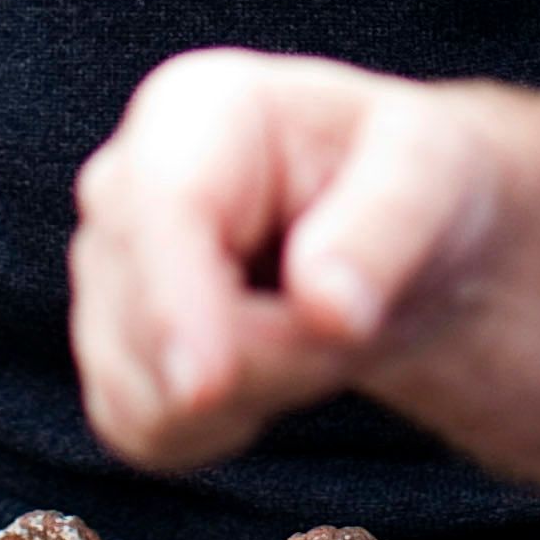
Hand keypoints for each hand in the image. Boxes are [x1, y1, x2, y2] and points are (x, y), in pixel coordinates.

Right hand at [72, 49, 510, 473]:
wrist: (398, 241)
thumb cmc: (415, 184)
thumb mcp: (434, 176)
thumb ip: (384, 226)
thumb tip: (326, 302)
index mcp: (193, 110)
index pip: (159, 210)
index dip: (174, 303)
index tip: (207, 387)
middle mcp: (123, 183)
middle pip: (149, 319)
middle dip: (265, 357)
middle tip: (350, 320)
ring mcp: (105, 271)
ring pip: (143, 390)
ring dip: (253, 393)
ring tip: (315, 330)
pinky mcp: (108, 349)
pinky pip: (140, 429)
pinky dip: (217, 428)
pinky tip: (272, 370)